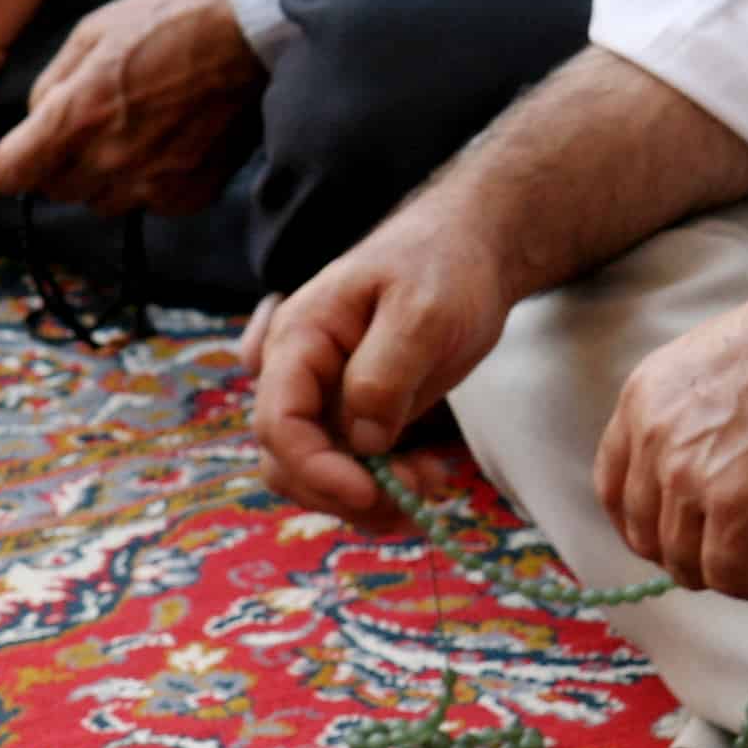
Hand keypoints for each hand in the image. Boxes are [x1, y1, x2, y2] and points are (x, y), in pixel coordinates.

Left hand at [0, 0, 262, 214]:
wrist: (252, 37)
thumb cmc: (171, 20)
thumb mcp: (94, 31)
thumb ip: (53, 83)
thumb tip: (36, 119)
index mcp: (78, 115)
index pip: (14, 172)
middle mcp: (110, 159)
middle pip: (56, 190)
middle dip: (54, 165)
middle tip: (77, 132)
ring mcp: (152, 183)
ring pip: (100, 202)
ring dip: (99, 177)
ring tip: (125, 136)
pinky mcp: (188, 194)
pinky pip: (147, 204)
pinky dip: (144, 183)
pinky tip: (162, 145)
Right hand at [253, 209, 520, 525]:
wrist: (468, 250)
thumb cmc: (444, 266)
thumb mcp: (423, 312)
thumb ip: (385, 373)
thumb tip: (363, 441)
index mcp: (299, 338)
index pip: (278, 422)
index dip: (315, 469)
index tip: (371, 491)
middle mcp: (297, 373)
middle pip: (286, 460)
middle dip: (343, 491)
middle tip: (413, 496)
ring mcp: (323, 397)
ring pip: (316, 474)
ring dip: (367, 497)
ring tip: (431, 482)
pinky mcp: (353, 415)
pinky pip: (347, 467)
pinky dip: (382, 485)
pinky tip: (428, 473)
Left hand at [595, 273, 747, 600]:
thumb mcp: (718, 365)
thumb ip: (694, 418)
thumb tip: (707, 474)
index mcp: (645, 399)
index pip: (613, 487)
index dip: (643, 524)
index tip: (674, 538)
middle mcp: (655, 440)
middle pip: (646, 534)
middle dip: (690, 554)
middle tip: (738, 553)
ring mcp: (690, 477)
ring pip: (686, 562)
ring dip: (734, 571)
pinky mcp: (736, 511)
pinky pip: (730, 574)